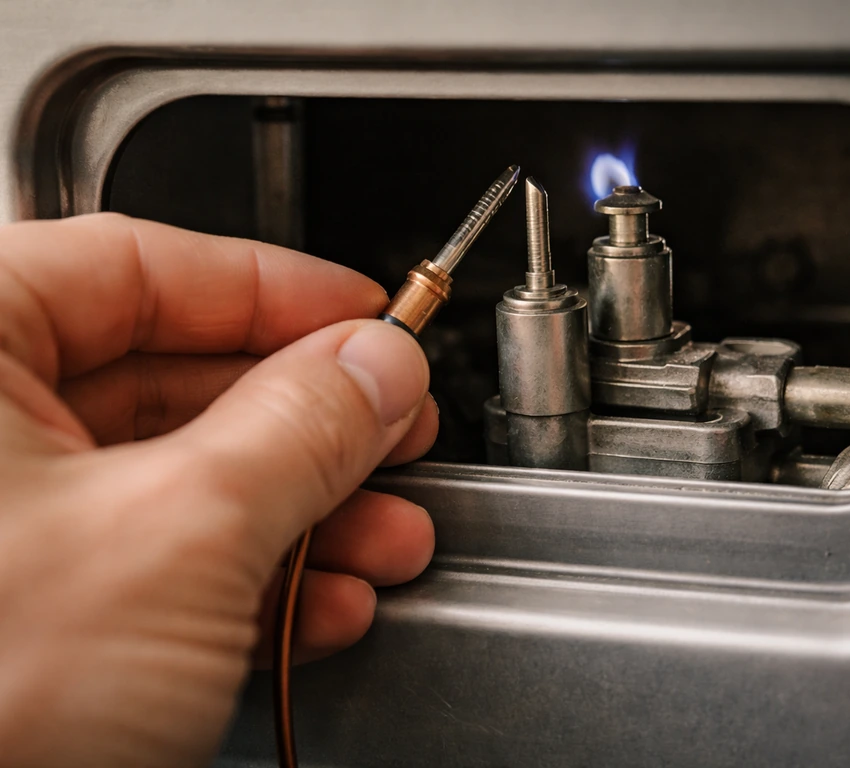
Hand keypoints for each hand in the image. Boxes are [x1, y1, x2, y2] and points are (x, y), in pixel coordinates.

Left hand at [0, 214, 435, 766]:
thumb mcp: (181, 532)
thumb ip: (301, 426)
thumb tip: (375, 364)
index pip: (138, 266)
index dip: (277, 288)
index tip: (365, 314)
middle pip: (172, 381)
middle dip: (312, 420)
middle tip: (393, 423)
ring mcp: (0, 529)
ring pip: (178, 482)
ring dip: (304, 512)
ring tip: (387, 533)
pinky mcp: (28, 612)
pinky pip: (157, 563)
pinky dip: (250, 580)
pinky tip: (322, 601)